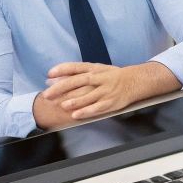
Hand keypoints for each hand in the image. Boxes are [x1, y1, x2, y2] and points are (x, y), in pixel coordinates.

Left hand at [42, 61, 178, 121]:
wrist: (134, 81)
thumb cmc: (110, 76)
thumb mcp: (95, 70)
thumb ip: (76, 73)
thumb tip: (52, 78)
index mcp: (94, 68)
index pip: (76, 67)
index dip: (62, 69)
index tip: (49, 74)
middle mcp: (99, 78)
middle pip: (79, 81)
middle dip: (62, 87)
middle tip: (48, 94)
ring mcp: (106, 90)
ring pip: (88, 95)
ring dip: (74, 100)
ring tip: (61, 105)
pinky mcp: (111, 102)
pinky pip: (97, 108)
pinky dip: (86, 111)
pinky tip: (76, 115)